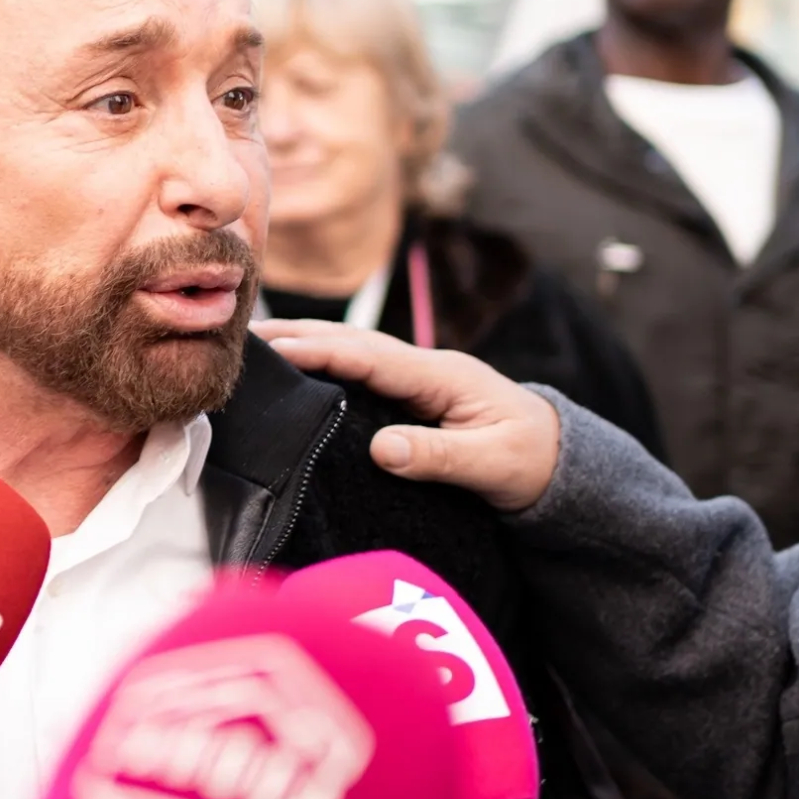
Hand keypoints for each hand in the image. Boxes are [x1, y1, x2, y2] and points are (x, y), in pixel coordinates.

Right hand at [252, 321, 560, 511]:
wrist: (558, 459)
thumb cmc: (530, 461)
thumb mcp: (493, 464)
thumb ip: (440, 456)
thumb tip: (383, 447)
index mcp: (443, 375)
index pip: (371, 356)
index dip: (321, 350)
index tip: (274, 348)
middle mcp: (426, 367)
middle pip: (353, 341)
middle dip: (298, 335)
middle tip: (240, 333)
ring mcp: (417, 378)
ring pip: (352, 352)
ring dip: (304, 344)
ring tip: (251, 346)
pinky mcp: (411, 394)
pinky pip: (359, 373)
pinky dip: (322, 364)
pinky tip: (290, 372)